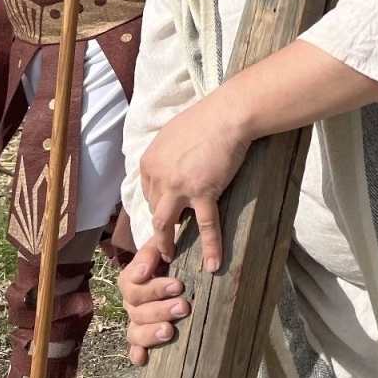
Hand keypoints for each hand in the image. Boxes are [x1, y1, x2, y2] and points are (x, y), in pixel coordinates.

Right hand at [117, 244, 188, 365]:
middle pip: (136, 310)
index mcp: (133, 278)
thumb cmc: (173, 250)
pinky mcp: (145, 335)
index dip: (153, 288)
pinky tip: (143, 359)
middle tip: (184, 306)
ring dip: (151, 332)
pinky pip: (136, 346)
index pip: (133, 285)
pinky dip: (138, 353)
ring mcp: (137, 319)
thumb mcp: (162, 242)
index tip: (178, 285)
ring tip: (170, 331)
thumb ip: (151, 252)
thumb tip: (143, 272)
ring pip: (135, 330)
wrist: (181, 258)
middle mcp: (132, 301)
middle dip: (160, 309)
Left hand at [139, 92, 252, 269]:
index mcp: (149, 162)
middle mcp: (158, 176)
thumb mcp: (173, 134)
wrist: (229, 114)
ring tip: (171, 258)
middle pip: (155, 209)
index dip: (159, 205)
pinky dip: (210, 246)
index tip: (167, 215)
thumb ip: (166, 155)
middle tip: (167, 241)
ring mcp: (178, 186)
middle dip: (161, 226)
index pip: (148, 193)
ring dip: (165, 244)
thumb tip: (170, 168)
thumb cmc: (206, 119)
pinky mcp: (202, 192)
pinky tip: (212, 264)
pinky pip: (205, 225)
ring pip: (164, 224)